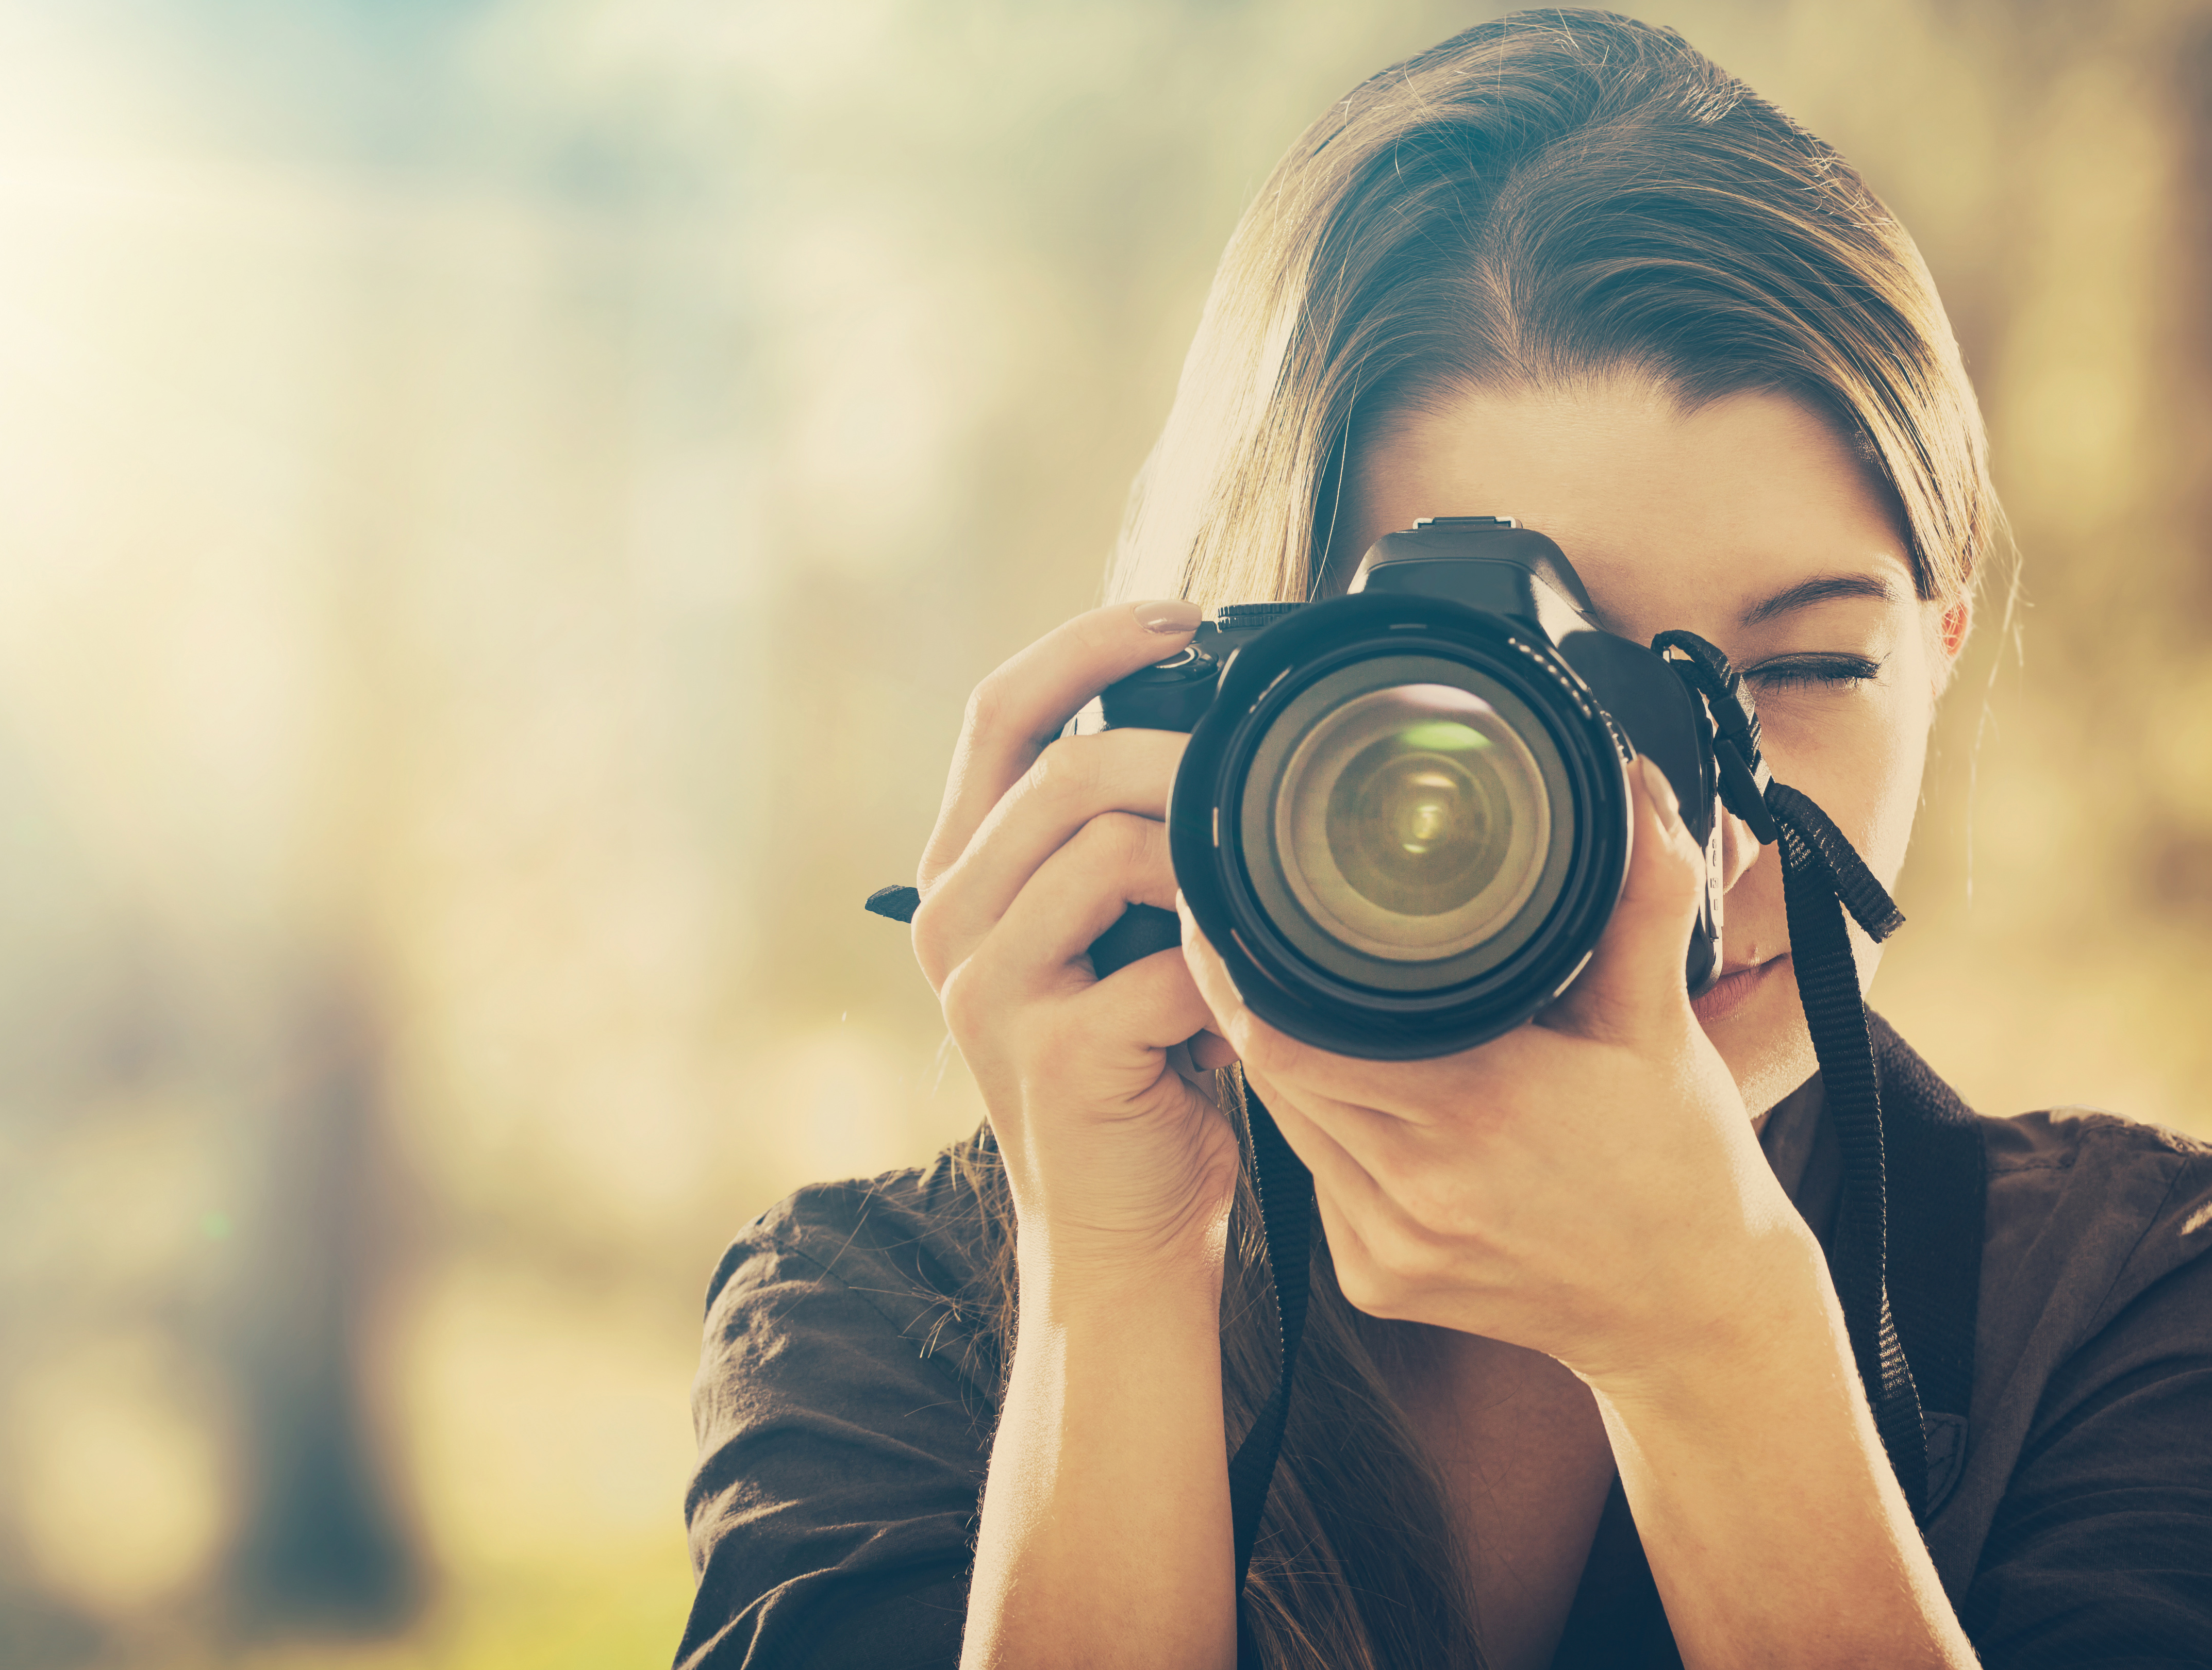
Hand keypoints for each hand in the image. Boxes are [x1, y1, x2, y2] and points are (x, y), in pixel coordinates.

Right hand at [910, 601, 1243, 1285]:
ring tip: (1257, 891)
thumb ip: (1129, 843)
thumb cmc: (1140, 1074)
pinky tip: (1255, 988)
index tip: (1184, 616)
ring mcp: (989, 992)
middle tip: (1259, 768)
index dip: (1089, 643)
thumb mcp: (1115, 935)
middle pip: (1061, 770)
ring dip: (1206, 857)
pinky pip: (1160, 964)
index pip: (999, 709)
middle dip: (1176, 751)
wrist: (1122, 1238)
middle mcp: (952, 921)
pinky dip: (1228, 964)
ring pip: (1105, 850)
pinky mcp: (1053, 1058)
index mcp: (963, 873)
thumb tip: (1221, 734)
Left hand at [1183, 755, 1819, 1383]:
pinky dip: (1321, 1130)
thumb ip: (1642, 894)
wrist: (1695, 1311)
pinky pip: (1317, 1184)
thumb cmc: (1680, 1161)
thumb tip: (1635, 782)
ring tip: (1290, 1001)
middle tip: (1245, 936)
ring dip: (1284, 1066)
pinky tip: (1352, 1093)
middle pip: (1274, 1075)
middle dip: (1254, 1006)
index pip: (1293, 1036)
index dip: (1241, 974)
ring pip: (1287, 1128)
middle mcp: (1418, 1190)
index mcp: (1476, 1110)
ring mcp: (1390, 1249)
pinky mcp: (1377, 1286)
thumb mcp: (1659, 1020)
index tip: (1224, 910)